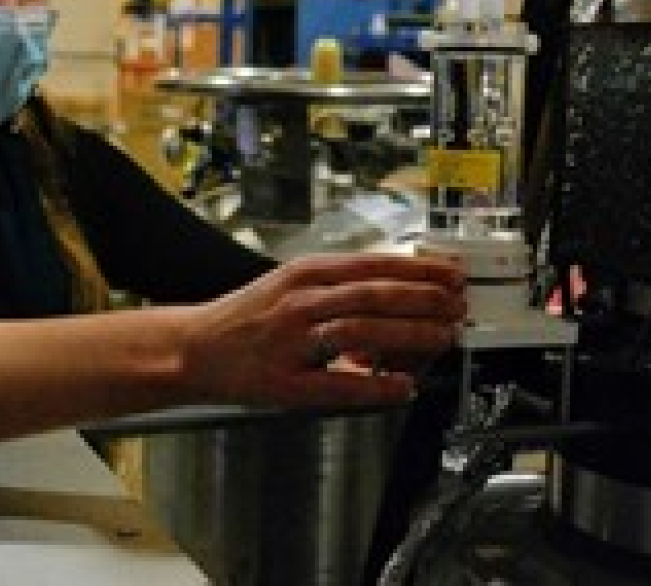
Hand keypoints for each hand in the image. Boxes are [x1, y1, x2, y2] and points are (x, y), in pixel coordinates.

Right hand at [184, 252, 465, 408]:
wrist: (193, 347)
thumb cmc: (247, 318)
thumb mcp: (292, 284)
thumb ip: (339, 285)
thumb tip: (396, 287)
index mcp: (305, 274)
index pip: (373, 264)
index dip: (418, 268)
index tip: (452, 273)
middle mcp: (299, 301)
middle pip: (373, 293)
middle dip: (423, 298)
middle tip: (457, 306)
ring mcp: (290, 341)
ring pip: (359, 330)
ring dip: (408, 334)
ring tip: (442, 337)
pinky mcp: (283, 382)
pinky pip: (336, 384)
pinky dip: (374, 385)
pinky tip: (402, 387)